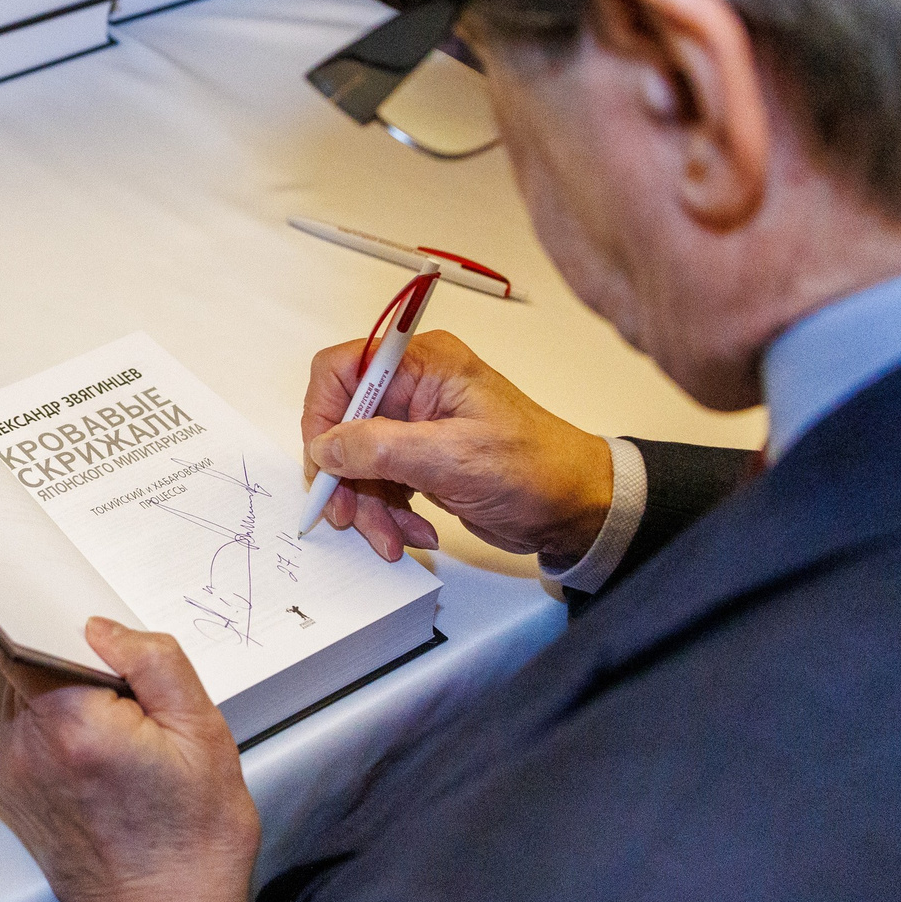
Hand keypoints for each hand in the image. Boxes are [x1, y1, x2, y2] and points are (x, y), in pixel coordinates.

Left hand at [0, 619, 259, 901]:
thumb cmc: (194, 842)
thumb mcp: (203, 735)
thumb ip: (154, 662)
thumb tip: (102, 627)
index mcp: (73, 725)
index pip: (34, 636)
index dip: (63, 627)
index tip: (94, 640)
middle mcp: (28, 748)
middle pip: (28, 665)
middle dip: (71, 667)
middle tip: (125, 703)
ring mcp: (11, 775)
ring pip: (23, 699)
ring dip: (59, 701)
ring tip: (114, 737)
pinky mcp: (8, 796)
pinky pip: (22, 737)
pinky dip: (52, 735)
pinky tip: (94, 761)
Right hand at [301, 330, 615, 565]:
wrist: (578, 509)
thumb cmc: (537, 470)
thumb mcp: (452, 459)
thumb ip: (380, 449)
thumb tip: (325, 446)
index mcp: (424, 364)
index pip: (342, 369)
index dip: (322, 413)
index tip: (325, 461)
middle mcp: (415, 387)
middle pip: (344, 424)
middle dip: (345, 476)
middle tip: (352, 517)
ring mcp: (416, 425)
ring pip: (357, 461)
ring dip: (368, 505)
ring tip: (394, 537)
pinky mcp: (421, 458)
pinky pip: (380, 482)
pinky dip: (388, 512)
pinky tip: (414, 531)